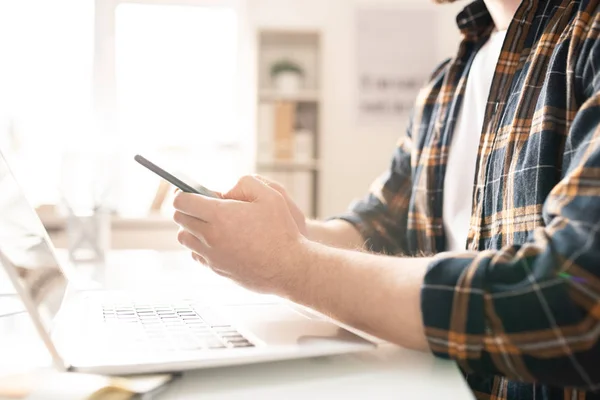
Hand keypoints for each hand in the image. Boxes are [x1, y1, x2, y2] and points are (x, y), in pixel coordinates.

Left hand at [172, 175, 306, 294]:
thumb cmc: (282, 232)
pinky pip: (196, 255)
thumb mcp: (271, 195)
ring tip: (209, 223)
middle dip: (187, 208)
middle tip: (202, 205)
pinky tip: (217, 241)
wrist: (289, 268)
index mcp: (219, 215)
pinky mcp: (217, 270)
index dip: (183, 193)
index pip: (182, 201)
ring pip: (185, 239)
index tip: (190, 191)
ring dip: (191, 228)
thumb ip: (245, 183)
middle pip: (180, 219)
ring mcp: (212, 256)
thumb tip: (227, 191)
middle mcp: (210, 236)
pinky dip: (200, 246)